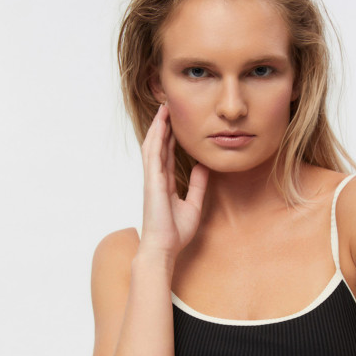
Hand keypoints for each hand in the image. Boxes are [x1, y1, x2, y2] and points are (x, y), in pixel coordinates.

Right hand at [140, 103, 208, 259]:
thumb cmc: (175, 232)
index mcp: (165, 184)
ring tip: (164, 108)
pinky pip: (153, 155)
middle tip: (169, 107)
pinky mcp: (152, 182)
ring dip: (158, 127)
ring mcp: (152, 179)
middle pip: (159, 146)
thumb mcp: (193, 205)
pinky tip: (160, 125)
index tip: (176, 123)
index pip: (168, 155)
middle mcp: (156, 178)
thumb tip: (203, 167)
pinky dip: (156, 138)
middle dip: (163, 126)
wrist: (164, 248)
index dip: (171, 138)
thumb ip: (197, 185)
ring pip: (153, 146)